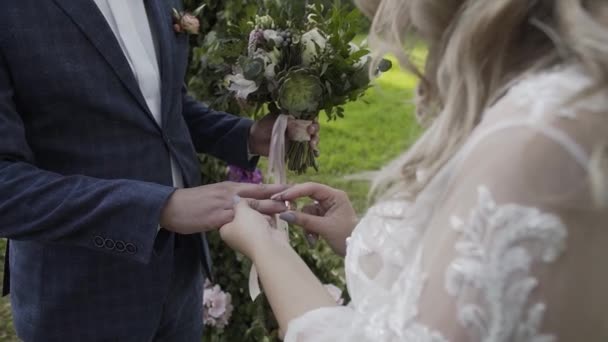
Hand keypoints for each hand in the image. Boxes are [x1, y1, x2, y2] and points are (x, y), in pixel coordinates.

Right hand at [160, 182, 287, 234]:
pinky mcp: (216, 218)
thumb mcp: (215, 196)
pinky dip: (249, 224)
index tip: (292, 188)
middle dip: (277, 196)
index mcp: (231, 187)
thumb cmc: (193, 203)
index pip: (257, 187)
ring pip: (250, 206)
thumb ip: (232, 199)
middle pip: (258, 194)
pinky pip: (236, 221)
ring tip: (286, 209)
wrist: (171, 206)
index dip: (275, 188)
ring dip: (269, 208)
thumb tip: (246, 205)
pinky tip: (261, 228)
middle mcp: (230, 194)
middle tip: (296, 197)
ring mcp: (224, 206)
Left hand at [219, 199, 286, 259]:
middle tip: (256, 199)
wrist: (268, 247)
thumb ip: (240, 203)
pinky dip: (269, 219)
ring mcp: (251, 238)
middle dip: (251, 208)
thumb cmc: (250, 228)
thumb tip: (236, 199)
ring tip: (267, 202)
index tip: (242, 197)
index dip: (236, 205)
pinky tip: (273, 211)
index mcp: (226, 231)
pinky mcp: (264, 238)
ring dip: (262, 212)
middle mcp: (237, 236)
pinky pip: (265, 224)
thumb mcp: (242, 211)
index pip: (227, 214)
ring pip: (256, 220)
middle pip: (243, 216)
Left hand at [249, 113, 319, 156]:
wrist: (254, 140)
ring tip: (312, 144)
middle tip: (311, 132)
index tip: (312, 123)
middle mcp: (299, 129)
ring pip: (312, 140)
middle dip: (315, 131)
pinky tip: (314, 154)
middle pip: (313, 130)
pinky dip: (312, 154)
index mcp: (295, 119)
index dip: (314, 120)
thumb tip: (297, 122)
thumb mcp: (274, 119)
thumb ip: (285, 121)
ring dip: (315, 142)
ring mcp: (297, 140)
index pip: (309, 118)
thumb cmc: (264, 126)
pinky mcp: (294, 151)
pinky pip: (306, 153)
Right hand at [272, 182, 357, 255]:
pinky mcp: (323, 217)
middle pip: (306, 197)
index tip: (280, 197)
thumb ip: (304, 220)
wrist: (357, 251)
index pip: (311, 188)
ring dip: (306, 226)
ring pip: (306, 212)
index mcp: (334, 195)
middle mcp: (330, 198)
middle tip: (279, 208)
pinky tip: (314, 241)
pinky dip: (309, 230)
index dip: (294, 191)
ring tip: (312, 239)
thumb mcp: (324, 228)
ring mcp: (326, 208)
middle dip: (296, 208)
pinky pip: (309, 220)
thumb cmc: (346, 237)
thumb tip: (283, 215)